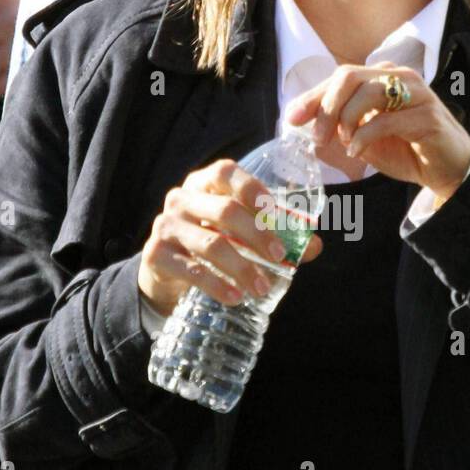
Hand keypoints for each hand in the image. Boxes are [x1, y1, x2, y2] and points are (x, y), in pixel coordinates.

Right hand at [138, 157, 323, 315]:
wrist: (167, 272)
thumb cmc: (211, 242)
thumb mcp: (239, 233)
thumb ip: (276, 235)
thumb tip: (314, 245)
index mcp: (203, 183)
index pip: (224, 172)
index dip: (250, 188)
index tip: (274, 210)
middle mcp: (181, 199)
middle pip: (224, 209)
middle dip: (256, 234)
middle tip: (279, 256)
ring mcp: (166, 226)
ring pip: (210, 244)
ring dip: (241, 267)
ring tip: (262, 288)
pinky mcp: (155, 254)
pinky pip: (190, 270)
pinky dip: (216, 285)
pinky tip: (235, 297)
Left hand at [284, 62, 469, 203]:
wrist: (447, 169)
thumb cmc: (406, 149)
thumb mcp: (363, 140)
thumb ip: (338, 129)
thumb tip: (303, 126)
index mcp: (381, 77)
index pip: (339, 77)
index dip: (312, 96)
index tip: (291, 118)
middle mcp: (398, 77)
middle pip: (349, 77)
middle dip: (325, 107)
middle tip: (317, 137)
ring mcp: (416, 92)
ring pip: (367, 93)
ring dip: (345, 121)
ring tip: (343, 144)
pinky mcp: (427, 114)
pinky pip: (386, 120)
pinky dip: (365, 137)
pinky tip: (357, 151)